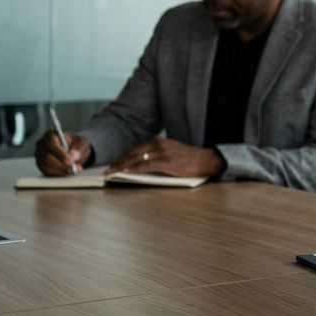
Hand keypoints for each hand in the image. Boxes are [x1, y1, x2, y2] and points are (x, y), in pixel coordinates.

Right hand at [35, 130, 92, 175]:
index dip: (60, 153)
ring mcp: (39, 156)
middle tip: (73, 169)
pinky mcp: (41, 165)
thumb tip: (73, 156)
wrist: (74, 152)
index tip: (70, 161)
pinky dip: (57, 174)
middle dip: (61, 165)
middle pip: (46, 156)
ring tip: (73, 171)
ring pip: (45, 166)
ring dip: (60, 171)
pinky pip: (46, 172)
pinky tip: (67, 173)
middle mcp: (41, 145)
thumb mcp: (82, 144)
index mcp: (50, 135)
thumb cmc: (76, 145)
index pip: (51, 143)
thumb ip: (78, 149)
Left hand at [106, 138, 225, 177]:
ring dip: (122, 166)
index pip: (136, 149)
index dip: (123, 157)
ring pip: (136, 159)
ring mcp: (162, 152)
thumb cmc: (191, 160)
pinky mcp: (166, 162)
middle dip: (119, 162)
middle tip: (108, 170)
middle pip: (133, 153)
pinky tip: (125, 172)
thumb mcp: (172, 153)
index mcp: (160, 142)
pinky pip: (145, 165)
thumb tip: (142, 165)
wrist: (208, 160)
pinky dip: (133, 169)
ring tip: (112, 173)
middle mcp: (159, 144)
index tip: (114, 164)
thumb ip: (158, 156)